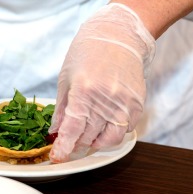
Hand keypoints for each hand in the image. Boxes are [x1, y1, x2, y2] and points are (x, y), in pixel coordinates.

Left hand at [49, 3, 155, 162]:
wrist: (118, 35)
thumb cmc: (87, 53)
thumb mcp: (66, 79)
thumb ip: (62, 109)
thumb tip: (55, 132)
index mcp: (84, 91)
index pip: (72, 130)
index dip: (63, 147)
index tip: (57, 158)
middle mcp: (105, 100)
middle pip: (88, 136)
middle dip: (75, 146)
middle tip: (68, 147)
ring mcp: (124, 103)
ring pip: (108, 139)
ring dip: (94, 144)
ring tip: (85, 139)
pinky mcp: (137, 104)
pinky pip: (124, 130)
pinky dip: (111, 134)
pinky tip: (102, 128)